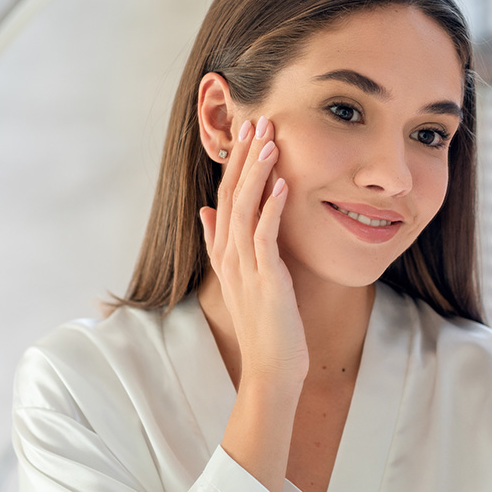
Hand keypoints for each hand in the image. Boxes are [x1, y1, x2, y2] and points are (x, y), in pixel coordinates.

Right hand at [199, 116, 308, 384]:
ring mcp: (245, 268)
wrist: (272, 369)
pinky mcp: (265, 280)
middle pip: (231, 196)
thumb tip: (208, 212)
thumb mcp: (243, 279)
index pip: (224, 198)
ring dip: (257, 173)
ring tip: (269, 141)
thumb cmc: (267, 326)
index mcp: (225, 253)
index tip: (247, 132)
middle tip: (257, 121)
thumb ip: (222, 244)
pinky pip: (264, 237)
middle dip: (244, 158)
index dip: (234, 164)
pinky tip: (283, 185)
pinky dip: (272, 209)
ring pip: (244, 210)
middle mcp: (230, 257)